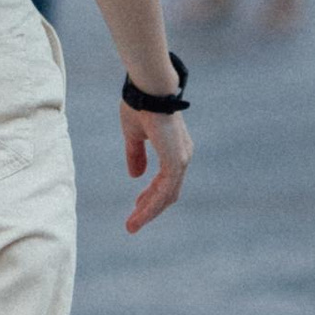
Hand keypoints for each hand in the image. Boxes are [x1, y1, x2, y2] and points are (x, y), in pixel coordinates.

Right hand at [120, 95, 190, 232]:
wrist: (148, 88)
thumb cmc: (140, 104)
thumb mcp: (134, 134)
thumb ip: (136, 155)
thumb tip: (135, 176)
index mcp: (174, 149)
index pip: (166, 180)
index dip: (151, 195)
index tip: (137, 205)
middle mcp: (182, 156)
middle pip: (169, 193)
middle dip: (150, 208)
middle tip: (134, 222)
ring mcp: (181, 159)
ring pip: (166, 196)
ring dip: (149, 212)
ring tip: (132, 226)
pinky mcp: (175, 161)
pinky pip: (163, 190)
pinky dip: (151, 204)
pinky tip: (138, 213)